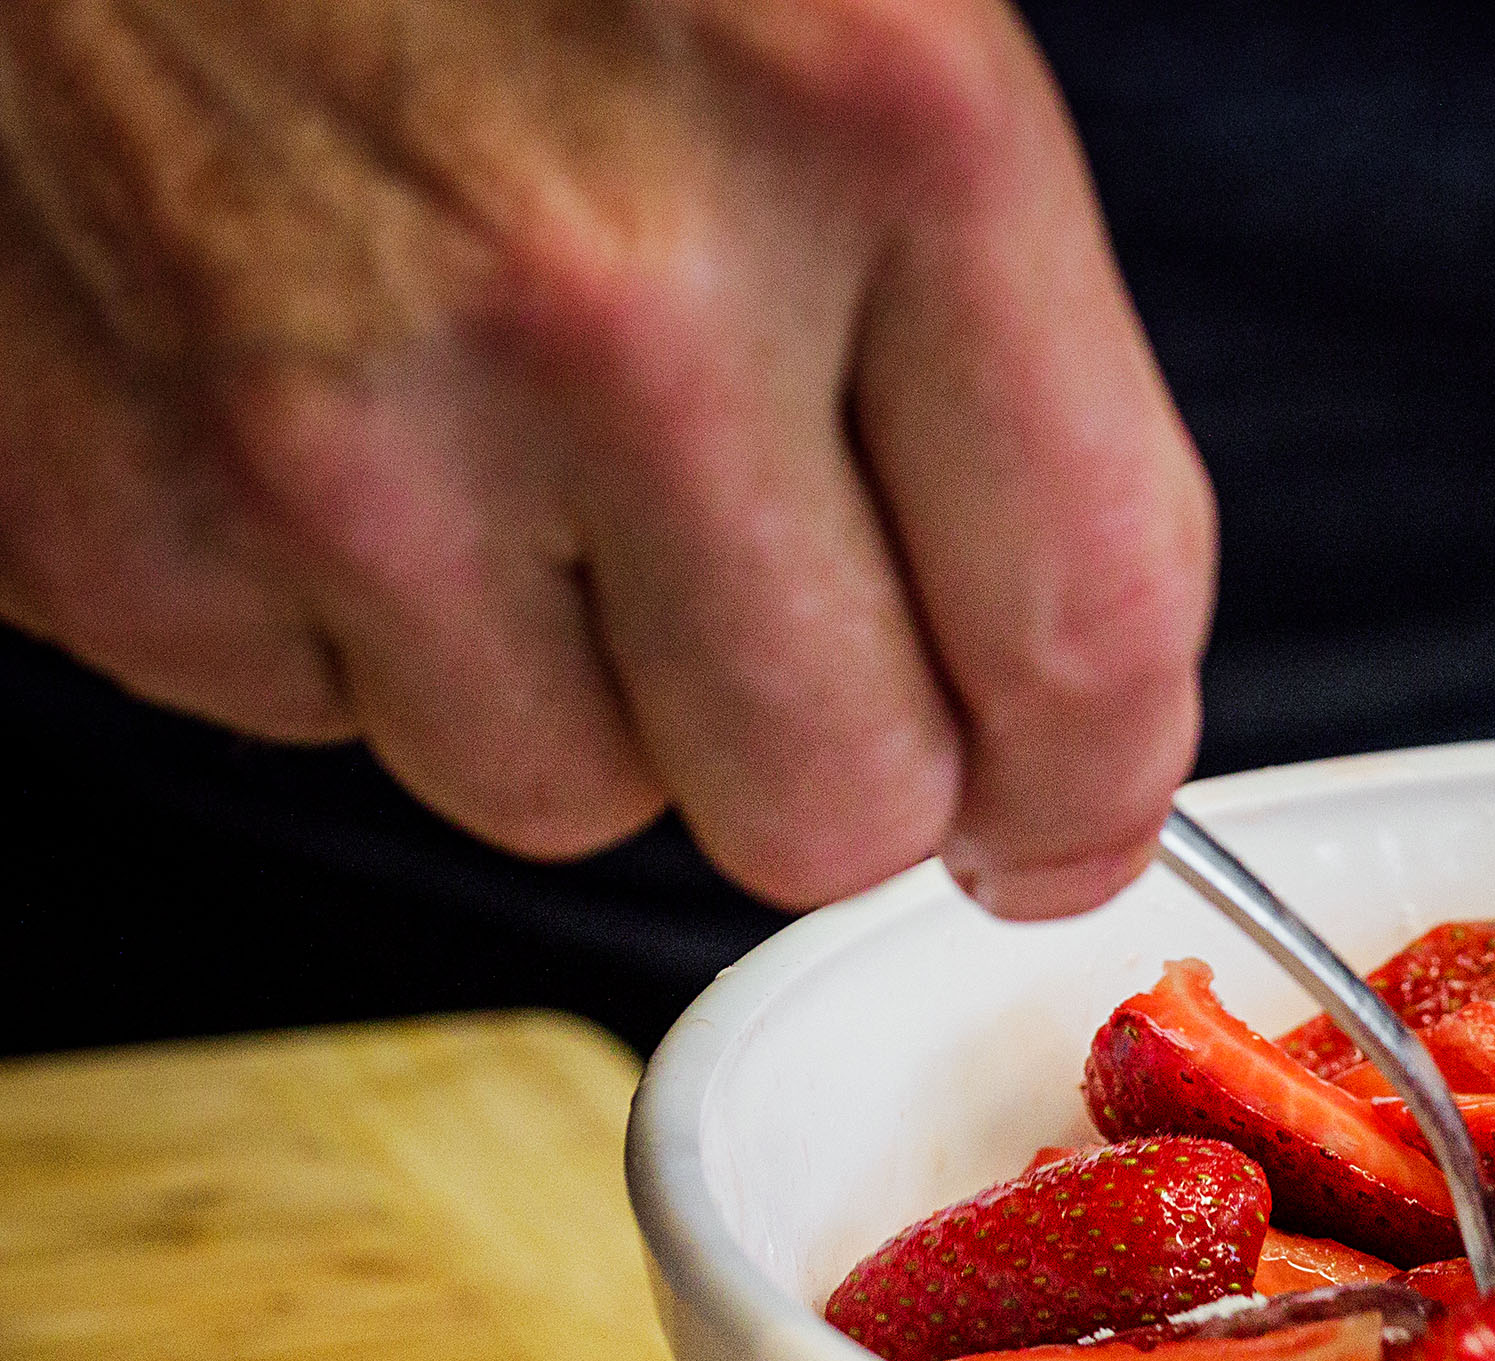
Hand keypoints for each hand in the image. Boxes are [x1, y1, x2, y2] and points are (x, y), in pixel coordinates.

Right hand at [0, 0, 1212, 918]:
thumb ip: (986, 323)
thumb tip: (1065, 695)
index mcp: (869, 118)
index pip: (1087, 639)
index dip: (1089, 775)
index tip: (1061, 797)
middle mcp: (610, 289)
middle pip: (827, 803)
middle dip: (829, 739)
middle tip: (769, 584)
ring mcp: (333, 409)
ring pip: (562, 793)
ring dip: (565, 675)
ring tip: (491, 418)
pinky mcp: (96, 493)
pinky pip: (303, 716)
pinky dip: (323, 603)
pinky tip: (309, 389)